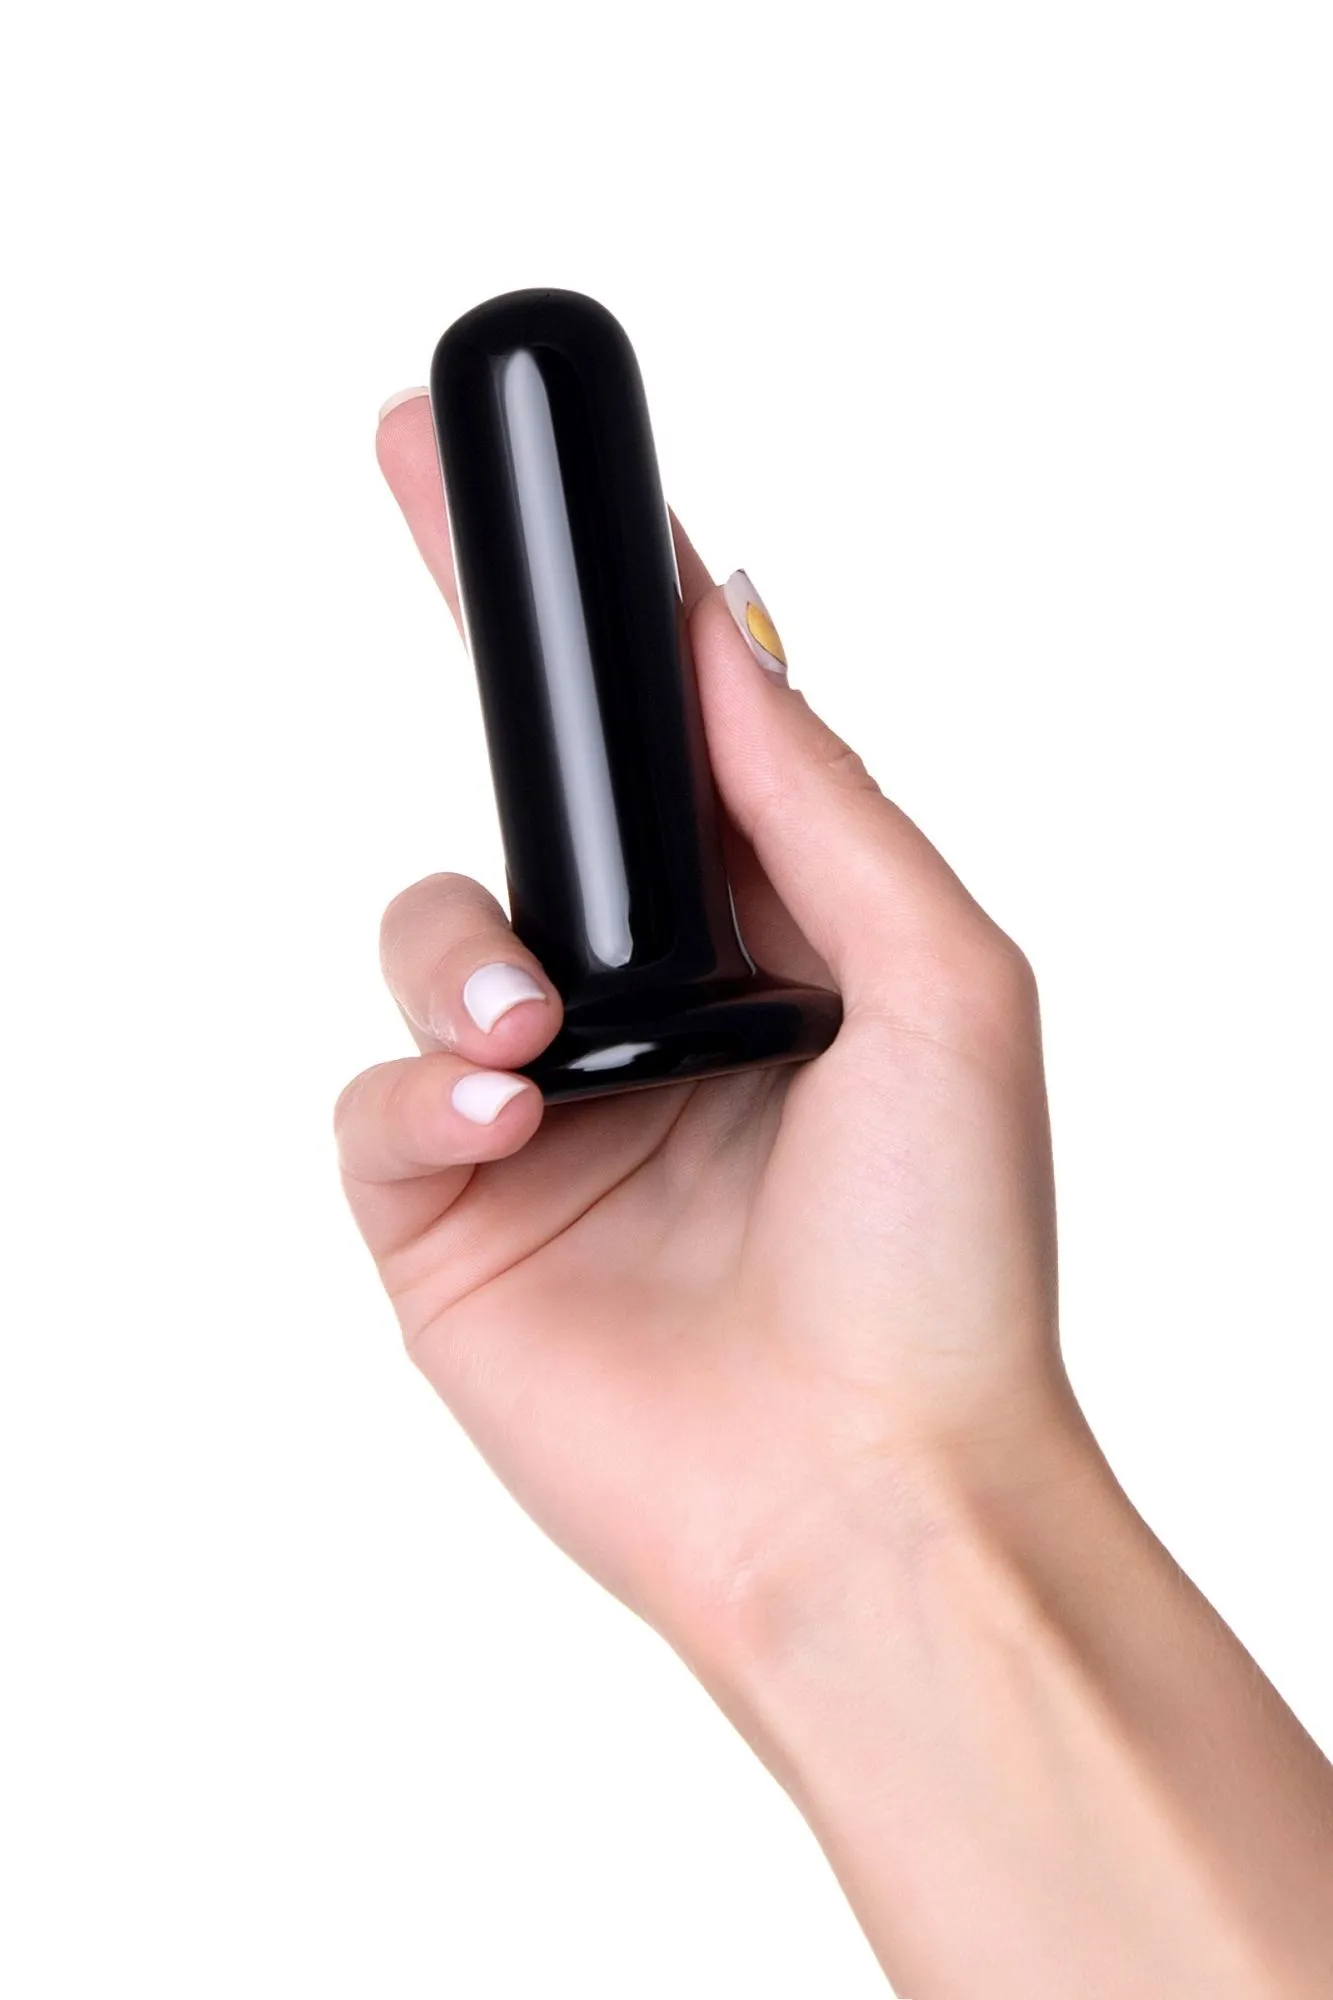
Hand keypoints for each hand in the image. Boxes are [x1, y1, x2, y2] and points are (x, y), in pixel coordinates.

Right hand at [337, 391, 1064, 1673]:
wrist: (869, 1493)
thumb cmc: (945, 1259)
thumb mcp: (939, 980)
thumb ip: (818, 803)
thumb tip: (724, 638)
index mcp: (764, 942)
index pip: (659, 737)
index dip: (597, 603)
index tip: (538, 470)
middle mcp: (645, 1006)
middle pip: (521, 795)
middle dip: (467, 635)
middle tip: (404, 475)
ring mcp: (541, 1108)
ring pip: (426, 930)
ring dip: (458, 944)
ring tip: (534, 1031)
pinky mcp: (452, 1212)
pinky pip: (374, 1097)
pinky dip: (421, 1089)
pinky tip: (505, 1120)